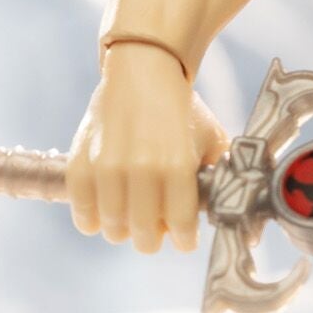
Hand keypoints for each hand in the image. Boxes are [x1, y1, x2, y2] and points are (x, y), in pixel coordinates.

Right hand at [66, 41, 227, 252]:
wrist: (143, 73)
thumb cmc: (182, 111)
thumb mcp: (213, 140)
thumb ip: (221, 178)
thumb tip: (231, 209)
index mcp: (178, 165)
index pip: (181, 227)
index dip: (184, 239)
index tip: (184, 238)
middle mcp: (141, 169)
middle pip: (144, 237)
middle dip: (154, 237)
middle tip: (157, 226)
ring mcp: (107, 168)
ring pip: (113, 230)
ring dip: (125, 228)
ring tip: (132, 212)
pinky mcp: (80, 164)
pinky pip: (83, 216)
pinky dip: (93, 220)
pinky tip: (105, 210)